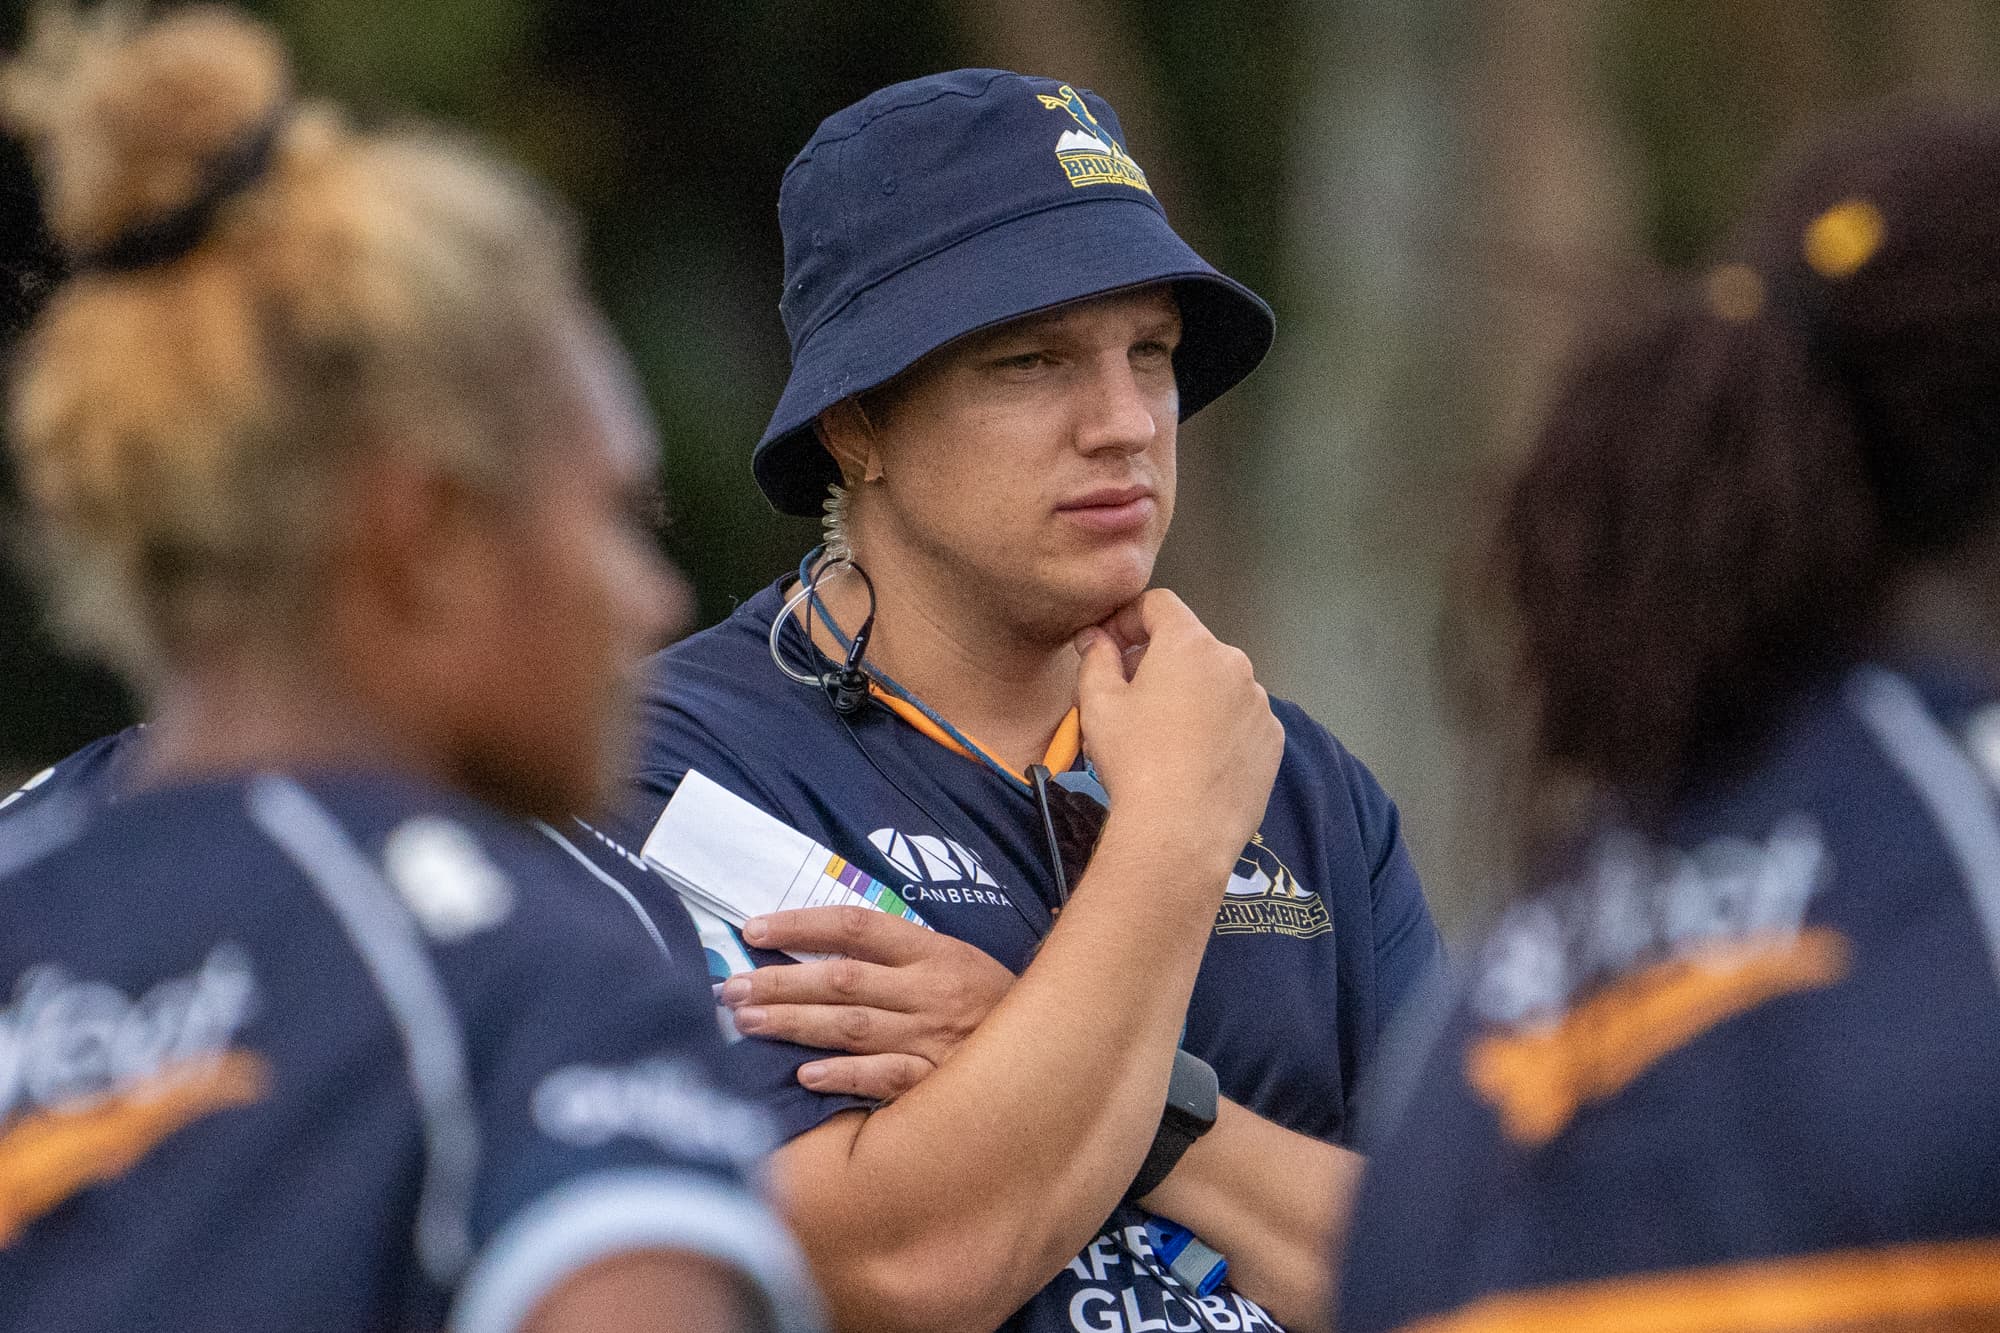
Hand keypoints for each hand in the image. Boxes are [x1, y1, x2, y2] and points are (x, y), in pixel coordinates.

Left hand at [725, 905, 1014, 1100]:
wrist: (1058, 1047)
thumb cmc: (992, 1004)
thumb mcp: (955, 962)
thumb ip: (899, 956)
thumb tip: (824, 947)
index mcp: (932, 951)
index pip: (855, 926)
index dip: (801, 924)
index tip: (754, 930)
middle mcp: (928, 990)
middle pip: (841, 979)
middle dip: (781, 981)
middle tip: (731, 986)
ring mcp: (932, 1037)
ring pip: (851, 1027)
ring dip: (794, 1025)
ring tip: (748, 1021)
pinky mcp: (938, 1081)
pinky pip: (884, 1077)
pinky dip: (844, 1075)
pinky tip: (804, 1076)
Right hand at [1074, 589, 1284, 882]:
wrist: (1181, 832)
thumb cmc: (1134, 760)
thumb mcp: (1098, 704)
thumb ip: (1096, 657)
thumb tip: (1095, 638)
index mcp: (1190, 644)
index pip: (1159, 604)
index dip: (1128, 618)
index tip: (1108, 646)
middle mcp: (1234, 662)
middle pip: (1191, 645)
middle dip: (1158, 660)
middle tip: (1129, 697)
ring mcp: (1259, 702)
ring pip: (1217, 683)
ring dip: (1191, 694)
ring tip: (1164, 737)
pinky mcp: (1272, 739)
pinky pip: (1239, 718)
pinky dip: (1218, 726)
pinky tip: (1194, 761)